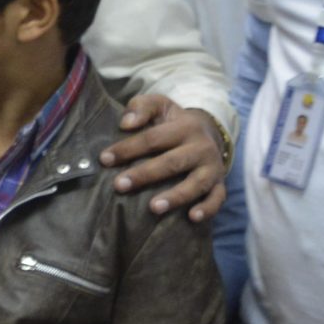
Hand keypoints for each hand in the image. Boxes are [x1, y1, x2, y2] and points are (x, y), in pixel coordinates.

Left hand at [101, 96, 227, 220]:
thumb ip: (141, 107)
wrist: (210, 132)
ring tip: (153, 208)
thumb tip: (126, 124)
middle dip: (145, 174)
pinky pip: (217, 199)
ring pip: (196, 183)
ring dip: (175, 196)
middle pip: (172, 162)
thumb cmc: (172, 122)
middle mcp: (201, 147)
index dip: (128, 148)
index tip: (104, 159)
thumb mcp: (159, 105)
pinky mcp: (219, 185)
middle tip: (119, 185)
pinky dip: (207, 209)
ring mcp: (212, 168)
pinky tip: (192, 218)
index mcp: (185, 127)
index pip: (153, 138)